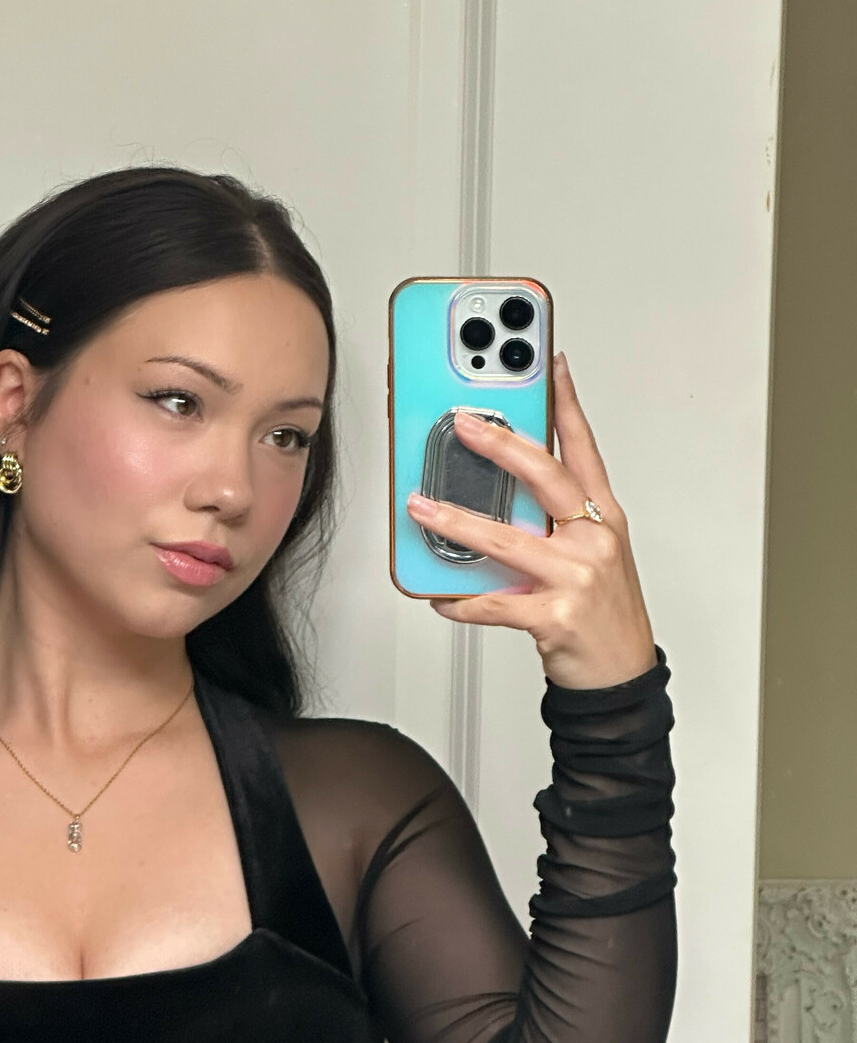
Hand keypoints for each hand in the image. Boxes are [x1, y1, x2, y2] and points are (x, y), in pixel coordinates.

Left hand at [404, 352, 656, 689]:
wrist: (620, 677)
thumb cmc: (602, 614)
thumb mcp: (592, 556)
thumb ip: (553, 521)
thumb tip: (494, 496)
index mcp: (604, 518)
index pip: (585, 449)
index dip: (568, 404)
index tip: (551, 364)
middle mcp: (594, 539)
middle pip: (547, 477)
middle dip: (503, 445)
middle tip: (466, 425)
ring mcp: (577, 578)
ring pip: (508, 540)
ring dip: (457, 522)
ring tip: (422, 508)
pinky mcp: (555, 617)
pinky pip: (495, 603)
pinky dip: (461, 600)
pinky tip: (439, 594)